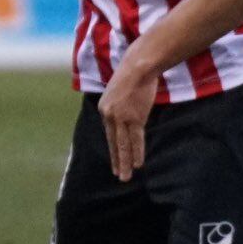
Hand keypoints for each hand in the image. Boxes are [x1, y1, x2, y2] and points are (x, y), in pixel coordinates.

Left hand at [96, 57, 158, 183]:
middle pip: (114, 143)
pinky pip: (136, 140)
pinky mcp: (135, 118)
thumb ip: (119, 106)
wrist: (138, 65)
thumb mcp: (119, 92)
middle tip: (118, 176)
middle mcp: (109, 115)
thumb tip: (125, 116)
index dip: (113, 149)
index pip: (109, 134)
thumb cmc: (132, 75)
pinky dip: (137, 153)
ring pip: (123, 146)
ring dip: (125, 163)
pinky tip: (138, 165)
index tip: (115, 160)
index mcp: (104, 109)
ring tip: (125, 178)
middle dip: (116, 161)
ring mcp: (121, 118)